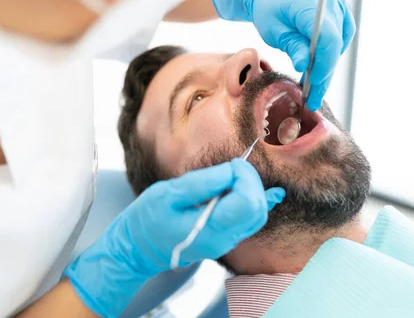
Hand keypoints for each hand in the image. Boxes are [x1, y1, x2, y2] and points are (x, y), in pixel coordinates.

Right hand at [65, 160, 284, 317]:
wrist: (138, 247)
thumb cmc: (147, 219)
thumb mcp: (168, 194)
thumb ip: (203, 183)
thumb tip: (233, 171)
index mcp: (209, 229)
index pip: (247, 202)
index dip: (245, 177)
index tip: (230, 165)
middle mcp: (224, 239)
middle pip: (257, 208)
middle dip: (251, 180)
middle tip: (232, 166)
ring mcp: (227, 241)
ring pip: (258, 214)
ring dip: (253, 188)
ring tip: (235, 175)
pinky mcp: (226, 237)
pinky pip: (251, 220)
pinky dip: (261, 201)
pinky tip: (274, 192)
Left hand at [209, 0, 355, 110]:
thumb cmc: (269, 9)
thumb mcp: (274, 31)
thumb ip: (292, 46)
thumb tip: (304, 66)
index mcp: (312, 4)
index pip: (328, 39)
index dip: (324, 64)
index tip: (314, 84)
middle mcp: (332, 3)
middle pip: (335, 46)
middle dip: (324, 75)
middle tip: (312, 99)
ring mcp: (340, 7)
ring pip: (338, 47)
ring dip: (326, 68)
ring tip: (311, 88)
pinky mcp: (341, 14)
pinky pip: (340, 41)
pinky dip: (329, 56)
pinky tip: (315, 70)